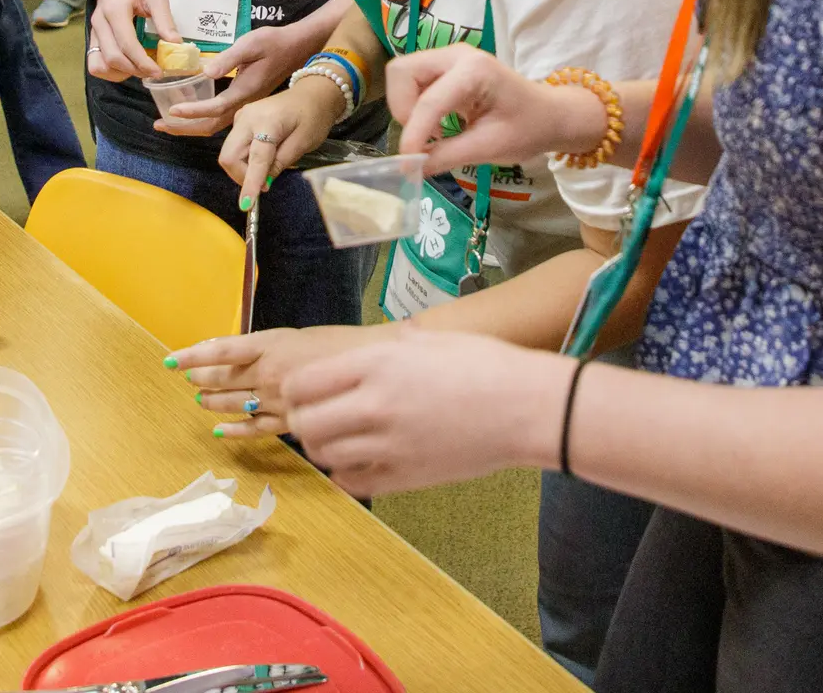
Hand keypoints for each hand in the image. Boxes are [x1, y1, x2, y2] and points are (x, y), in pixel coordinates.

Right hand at [86, 0, 178, 81]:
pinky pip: (95, 63)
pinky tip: (127, 66)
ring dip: (120, 73)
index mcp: (115, 10)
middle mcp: (100, 23)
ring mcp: (93, 32)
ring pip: (99, 64)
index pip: (126, 43)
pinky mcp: (92, 38)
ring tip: (140, 69)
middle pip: (112, 58)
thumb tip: (175, 43)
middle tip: (154, 71)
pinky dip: (110, 71)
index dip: (142, 62)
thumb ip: (164, 18)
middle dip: (134, 70)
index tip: (159, 70)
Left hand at [155, 20, 335, 141]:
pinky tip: (192, 111)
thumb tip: (206, 72)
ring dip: (192, 126)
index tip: (172, 110)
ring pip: (217, 124)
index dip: (192, 111)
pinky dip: (203, 118)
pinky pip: (222, 117)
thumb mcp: (250, 43)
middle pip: (212, 126)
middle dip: (185, 128)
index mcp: (244, 91)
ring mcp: (247, 105)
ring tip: (169, 122)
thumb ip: (229, 58)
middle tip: (159, 126)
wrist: (297, 47)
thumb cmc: (274, 42)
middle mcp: (245, 103)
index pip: (214, 108)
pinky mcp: (247, 101)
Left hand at [174, 324, 398, 439]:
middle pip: (225, 378)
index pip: (223, 350)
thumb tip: (244, 354)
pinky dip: (236, 430)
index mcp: (273, 344)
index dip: (195, 355)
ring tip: (199, 400)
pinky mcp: (290, 420)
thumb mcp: (304, 337)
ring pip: (236, 403)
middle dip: (202, 379)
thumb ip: (272, 347)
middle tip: (187, 380)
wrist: (377, 367)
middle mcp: (270, 372)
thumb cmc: (347, 346)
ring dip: (214, 402)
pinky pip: (257, 429)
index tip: (172, 359)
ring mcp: (279, 399)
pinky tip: (222, 432)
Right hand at [210, 83, 347, 208]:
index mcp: (267, 121)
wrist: (312, 94)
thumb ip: (281, 163)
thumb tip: (262, 183)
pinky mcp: (239, 120)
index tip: (246, 205)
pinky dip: (245, 159)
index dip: (250, 183)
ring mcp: (240, 117)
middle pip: (229, 156)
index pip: (255, 158)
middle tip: (264, 183)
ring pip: (229, 154)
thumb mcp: (303, 143)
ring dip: (244, 169)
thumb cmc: (313, 117)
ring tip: (269, 167)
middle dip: (242, 176)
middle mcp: (246, 117)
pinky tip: (263, 157)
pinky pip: (234, 147)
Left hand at [286, 330, 568, 497]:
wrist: (527, 408)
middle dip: (302, 422)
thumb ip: (393, 346)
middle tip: (315, 419)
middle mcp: (375, 404)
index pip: (304, 383)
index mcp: (378, 364)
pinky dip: (347, 475)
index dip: (295, 390)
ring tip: (340, 440)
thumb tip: (378, 347)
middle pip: (305, 424)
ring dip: (323, 449)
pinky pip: (353, 483)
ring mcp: (390, 445)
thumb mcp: (433, 339)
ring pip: (324, 457)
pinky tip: (362, 462)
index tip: (302, 392)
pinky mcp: (406, 476)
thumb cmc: (487, 365)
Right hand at [388, 46, 605, 173]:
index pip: (429, 101)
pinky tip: (436, 127)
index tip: (408, 163)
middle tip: (422, 138)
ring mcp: (449, 58)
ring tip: (430, 134)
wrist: (551, 115)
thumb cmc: (528, 128)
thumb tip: (409, 169)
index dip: (413, 134)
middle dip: (403, 109)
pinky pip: (414, 82)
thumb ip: (446, 156)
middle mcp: (456, 55)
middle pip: (403, 72)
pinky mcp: (446, 68)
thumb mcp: (489, 148)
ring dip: (407, 108)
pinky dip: (415, 106)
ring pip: (404, 75)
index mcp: (474, 70)